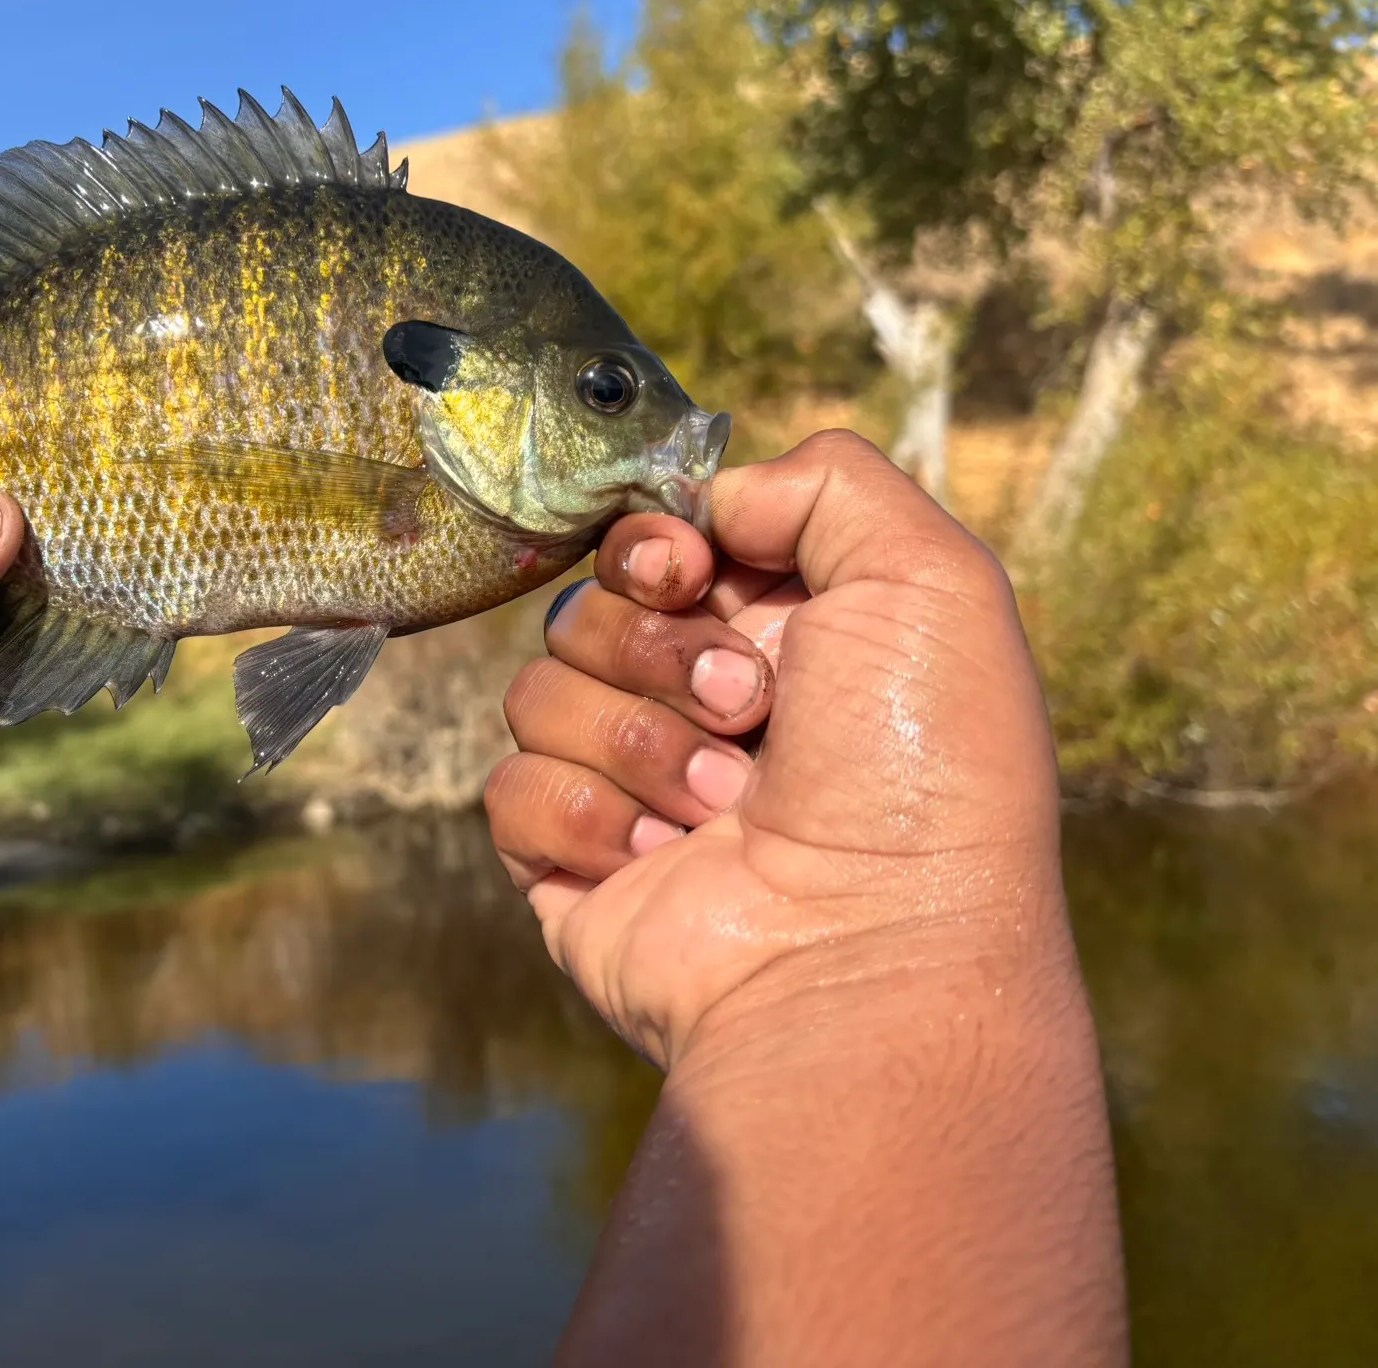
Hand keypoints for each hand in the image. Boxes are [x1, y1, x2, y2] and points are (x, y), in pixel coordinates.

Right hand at [487, 430, 1064, 1068]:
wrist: (872, 954)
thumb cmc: (920, 769)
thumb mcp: (930, 580)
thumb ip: (828, 484)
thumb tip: (712, 501)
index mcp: (777, 636)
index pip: (653, 546)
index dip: (653, 547)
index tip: (688, 572)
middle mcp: (699, 707)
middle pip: (588, 609)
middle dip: (660, 651)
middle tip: (747, 710)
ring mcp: (632, 789)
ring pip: (538, 693)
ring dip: (638, 743)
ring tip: (726, 809)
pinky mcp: (573, 867)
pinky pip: (510, 791)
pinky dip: (589, 821)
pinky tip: (667, 863)